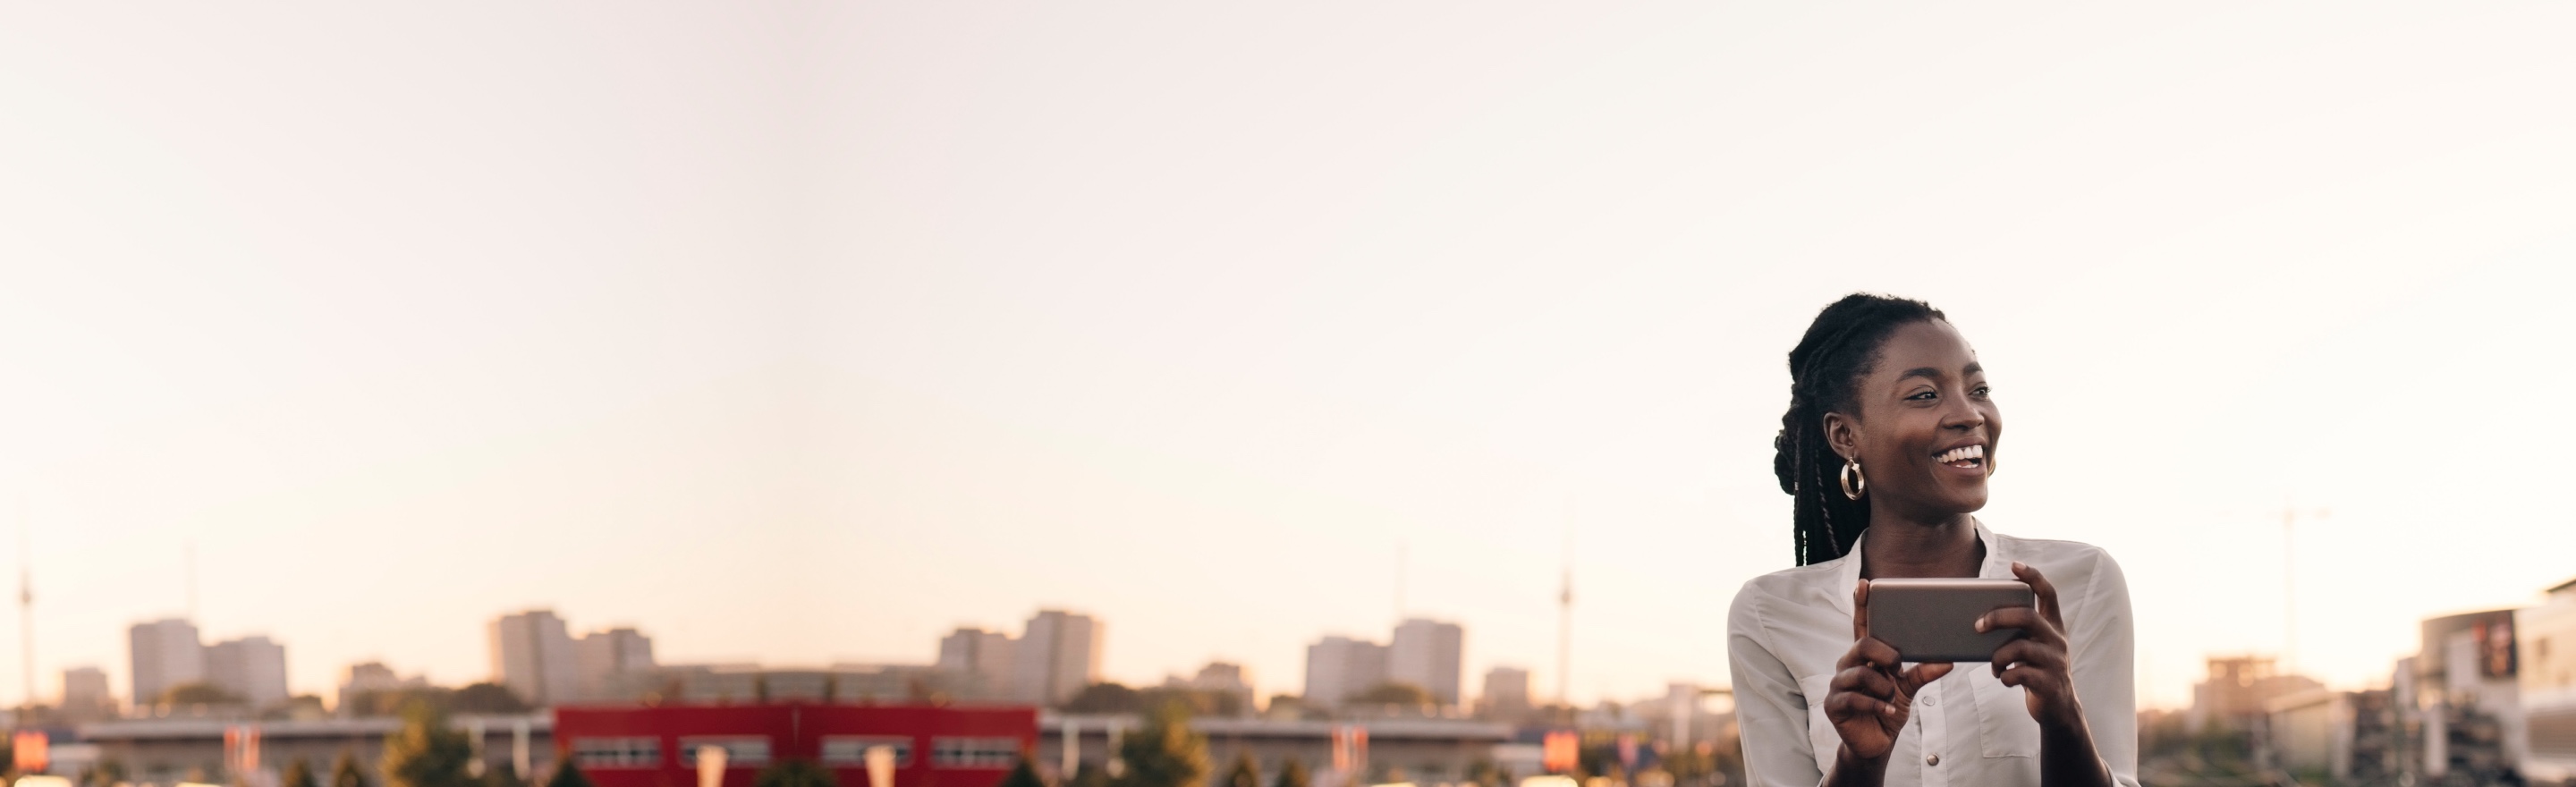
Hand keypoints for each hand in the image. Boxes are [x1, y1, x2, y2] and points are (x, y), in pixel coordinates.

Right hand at [1827, 580, 1953, 761]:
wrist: (1876, 743)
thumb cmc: (1887, 709)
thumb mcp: (1908, 688)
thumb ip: (1922, 672)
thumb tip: (1947, 662)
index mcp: (1864, 656)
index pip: (1861, 625)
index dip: (1862, 604)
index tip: (1866, 584)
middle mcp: (1848, 665)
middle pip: (1863, 644)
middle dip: (1885, 654)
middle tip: (1897, 668)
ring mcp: (1838, 684)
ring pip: (1861, 673)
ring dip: (1883, 688)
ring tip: (1890, 700)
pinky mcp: (1834, 704)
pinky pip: (1855, 698)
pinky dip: (1876, 705)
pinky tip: (1886, 712)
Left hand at [1982, 561, 2081, 727]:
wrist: (2058, 707)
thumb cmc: (2036, 670)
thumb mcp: (2032, 646)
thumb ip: (2018, 632)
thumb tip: (1978, 619)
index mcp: (2053, 626)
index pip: (2048, 594)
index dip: (2033, 577)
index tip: (2015, 565)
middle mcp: (2057, 639)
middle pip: (2027, 616)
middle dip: (1998, 617)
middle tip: (1977, 626)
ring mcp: (2056, 661)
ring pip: (2019, 647)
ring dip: (1997, 656)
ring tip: (1994, 666)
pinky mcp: (2050, 682)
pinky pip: (2019, 674)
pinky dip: (2004, 676)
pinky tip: (2004, 678)